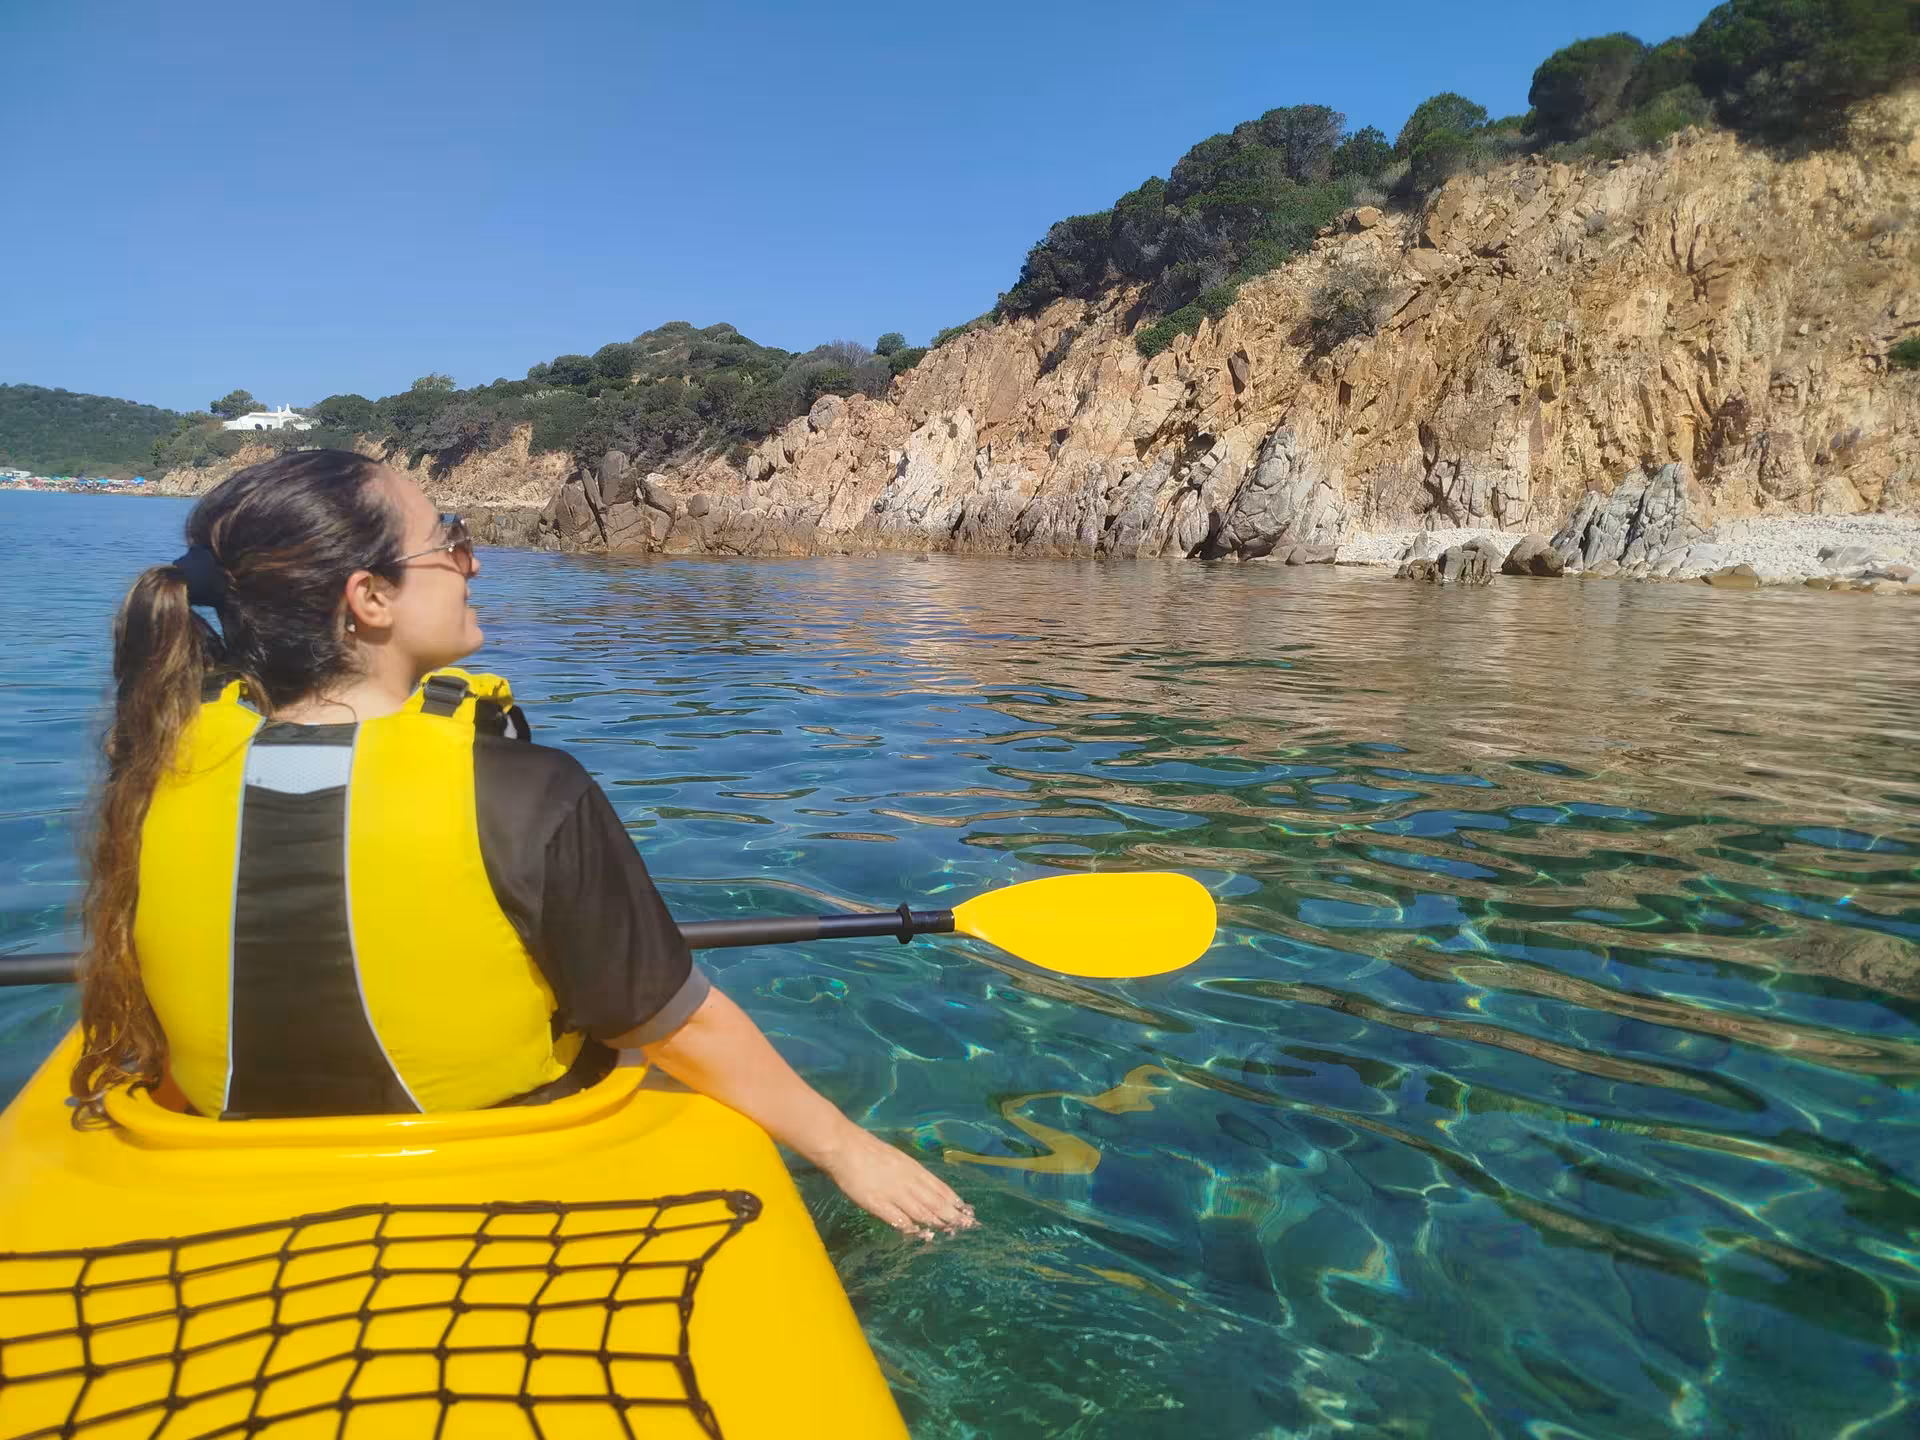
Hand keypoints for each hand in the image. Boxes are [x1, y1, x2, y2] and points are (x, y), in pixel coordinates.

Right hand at [821, 1129, 977, 1239]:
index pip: (939, 1187)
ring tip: (948, 1230)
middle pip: (934, 1201)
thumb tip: (925, 1189)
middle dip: (950, 1214)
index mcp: (913, 1169)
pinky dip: (909, 1227)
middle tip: (965, 1225)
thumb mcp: (898, 1159)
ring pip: (921, 1211)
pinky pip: (897, 1218)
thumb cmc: (870, 1151)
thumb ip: (911, 1175)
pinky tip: (918, 1233)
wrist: (845, 1147)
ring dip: (935, 1222)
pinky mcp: (877, 1204)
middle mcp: (908, 1181)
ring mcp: (893, 1193)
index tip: (966, 1210)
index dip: (953, 1200)